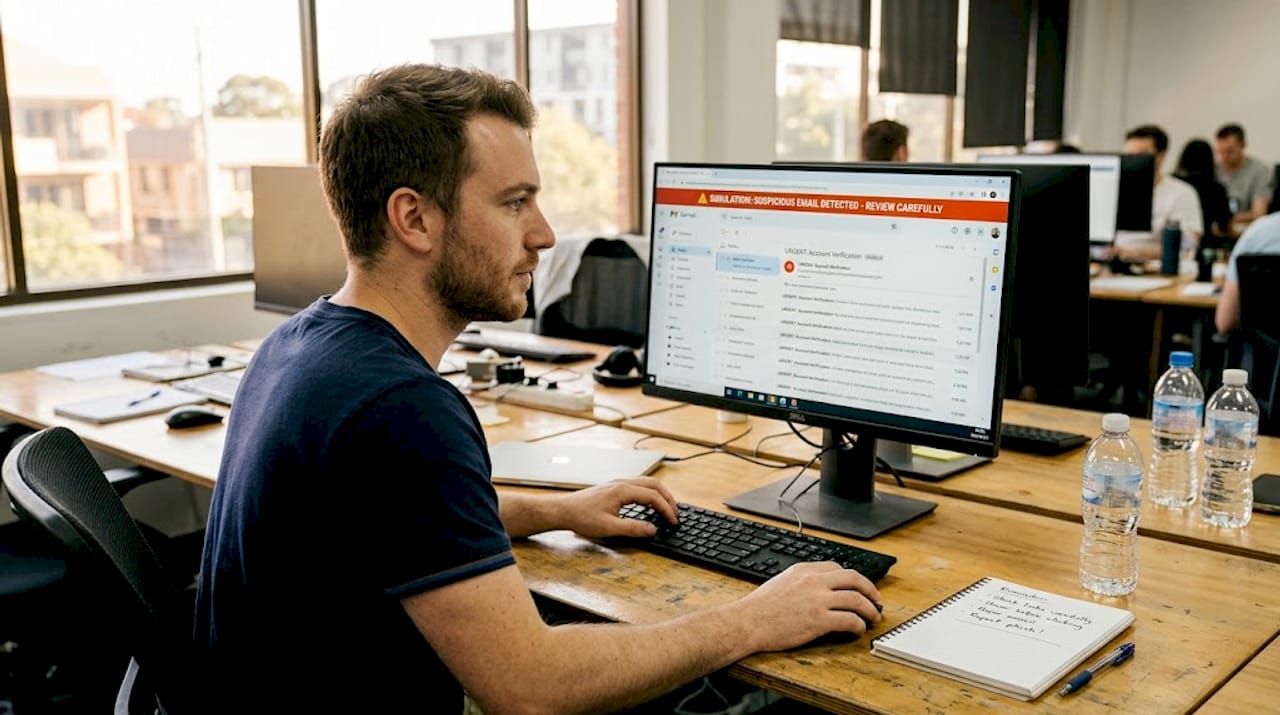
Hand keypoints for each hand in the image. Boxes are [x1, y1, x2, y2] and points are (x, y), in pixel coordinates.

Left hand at [560, 477, 677, 538]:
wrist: (563, 510)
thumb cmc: (582, 517)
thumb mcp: (609, 528)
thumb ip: (633, 528)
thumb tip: (653, 529)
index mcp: (623, 491)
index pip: (653, 496)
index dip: (666, 510)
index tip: (673, 522)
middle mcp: (622, 483)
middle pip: (654, 485)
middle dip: (668, 499)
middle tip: (675, 514)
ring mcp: (618, 483)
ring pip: (647, 483)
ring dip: (660, 494)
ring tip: (667, 509)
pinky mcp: (614, 488)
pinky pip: (639, 486)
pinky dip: (650, 494)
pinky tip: (649, 505)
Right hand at [733, 562, 882, 651]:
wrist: (747, 622)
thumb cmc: (759, 608)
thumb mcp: (780, 582)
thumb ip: (801, 581)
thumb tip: (817, 589)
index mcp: (804, 570)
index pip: (837, 568)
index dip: (853, 579)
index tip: (858, 587)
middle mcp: (814, 581)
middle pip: (853, 578)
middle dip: (870, 589)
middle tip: (876, 599)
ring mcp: (818, 600)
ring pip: (856, 599)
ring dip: (870, 609)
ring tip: (873, 617)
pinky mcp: (819, 620)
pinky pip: (849, 620)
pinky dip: (859, 626)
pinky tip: (858, 630)